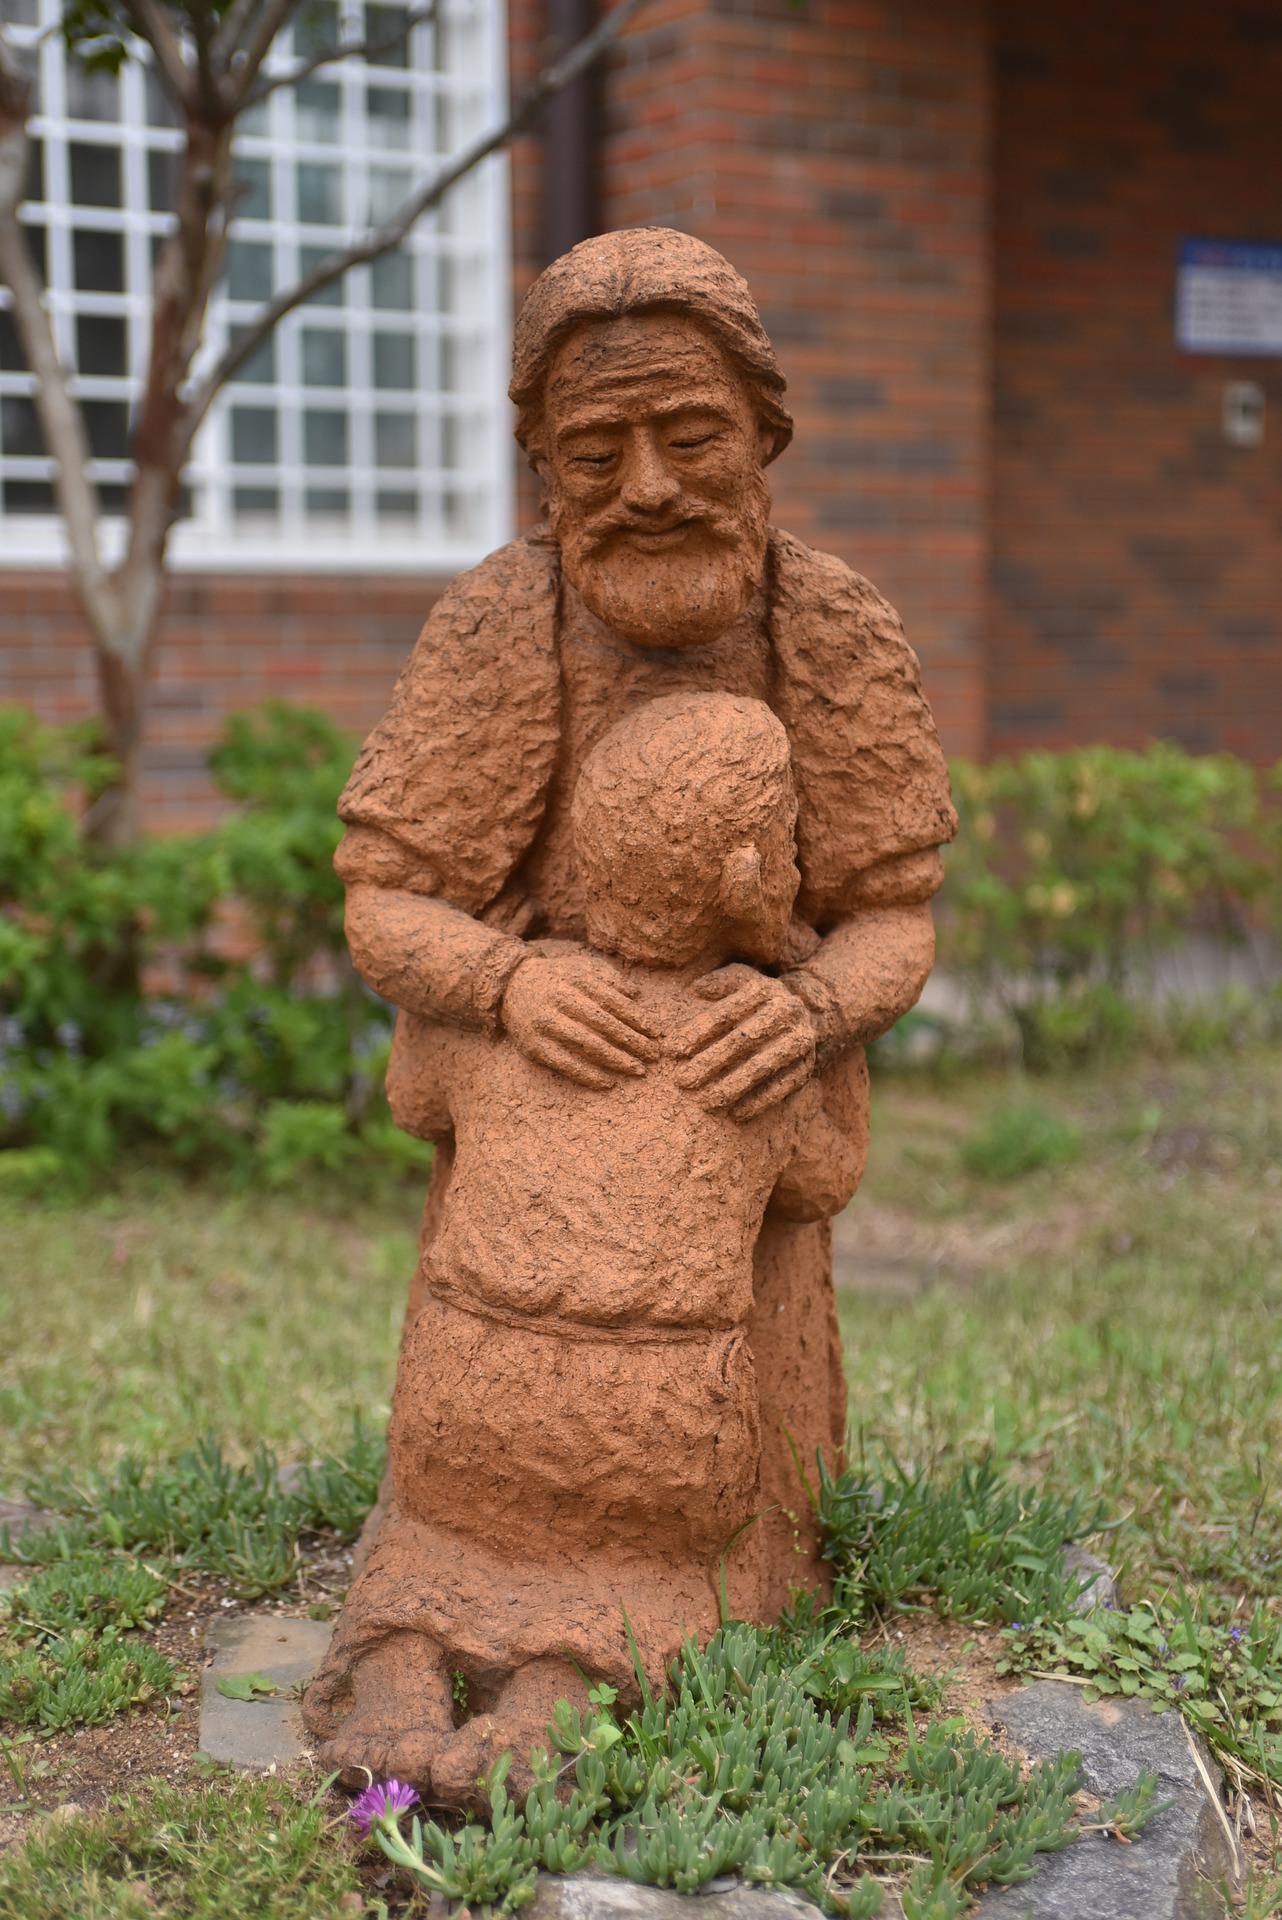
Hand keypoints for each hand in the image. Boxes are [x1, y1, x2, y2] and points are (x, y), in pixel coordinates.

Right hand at [500, 951, 661, 1089]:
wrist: (510, 986)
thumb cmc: (556, 979)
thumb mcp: (581, 968)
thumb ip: (609, 978)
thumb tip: (636, 996)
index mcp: (576, 980)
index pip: (614, 1002)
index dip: (638, 1019)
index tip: (656, 1033)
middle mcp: (560, 1000)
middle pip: (604, 1024)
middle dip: (633, 1042)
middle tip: (654, 1056)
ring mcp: (546, 1025)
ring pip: (587, 1045)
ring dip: (616, 1060)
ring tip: (638, 1070)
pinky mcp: (535, 1046)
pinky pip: (566, 1064)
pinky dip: (588, 1075)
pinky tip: (608, 1082)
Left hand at [672, 964, 815, 1119]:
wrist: (809, 1017)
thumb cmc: (760, 1000)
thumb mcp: (741, 979)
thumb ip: (718, 981)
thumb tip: (697, 989)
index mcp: (766, 989)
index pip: (725, 1013)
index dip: (697, 1032)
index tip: (673, 1051)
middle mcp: (787, 1012)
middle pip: (741, 1041)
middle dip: (709, 1063)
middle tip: (682, 1081)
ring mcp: (800, 1040)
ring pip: (761, 1066)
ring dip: (731, 1087)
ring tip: (705, 1102)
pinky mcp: (807, 1066)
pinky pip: (782, 1088)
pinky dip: (759, 1102)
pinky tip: (735, 1114)